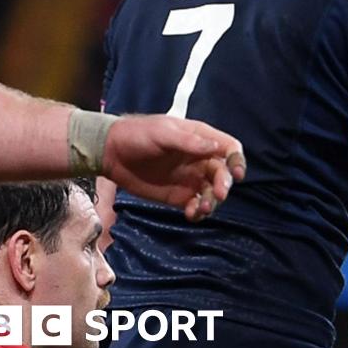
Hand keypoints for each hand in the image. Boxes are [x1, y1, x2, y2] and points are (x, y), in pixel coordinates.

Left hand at [101, 116, 245, 220]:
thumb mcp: (163, 133)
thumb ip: (189, 142)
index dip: (237, 160)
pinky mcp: (178, 195)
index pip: (229, 148)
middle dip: (224, 184)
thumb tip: (216, 148)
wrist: (110, 152)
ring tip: (202, 208)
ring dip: (213, 201)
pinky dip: (198, 212)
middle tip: (219, 194)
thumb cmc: (137, 134)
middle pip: (223, 173)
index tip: (237, 174)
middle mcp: (199, 159)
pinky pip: (196, 205)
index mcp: (200, 139)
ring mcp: (190, 178)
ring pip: (212, 192)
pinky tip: (192, 214)